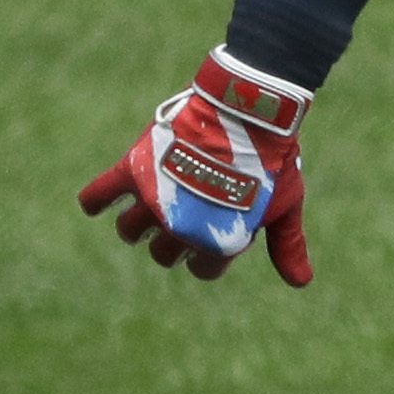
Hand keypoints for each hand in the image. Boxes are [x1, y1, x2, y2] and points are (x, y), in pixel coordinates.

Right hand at [78, 51, 313, 285]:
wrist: (246, 111)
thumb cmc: (270, 160)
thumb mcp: (285, 205)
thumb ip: (286, 245)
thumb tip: (300, 282)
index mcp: (219, 241)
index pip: (203, 270)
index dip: (208, 256)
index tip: (212, 234)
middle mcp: (182, 227)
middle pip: (163, 254)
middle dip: (170, 246)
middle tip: (177, 222)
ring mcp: (156, 199)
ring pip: (130, 231)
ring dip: (134, 230)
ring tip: (141, 218)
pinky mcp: (135, 169)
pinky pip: (101, 192)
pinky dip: (93, 201)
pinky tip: (93, 206)